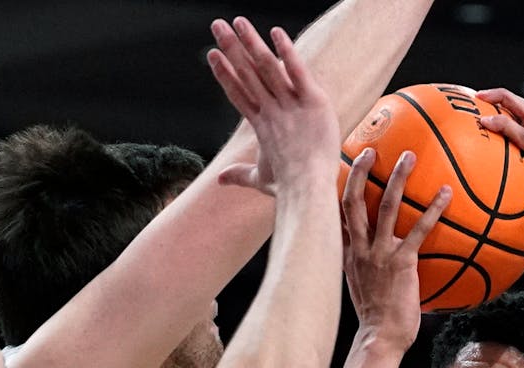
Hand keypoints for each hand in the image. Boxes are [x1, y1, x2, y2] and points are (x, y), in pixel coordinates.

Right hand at [207, 16, 338, 195]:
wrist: (307, 189)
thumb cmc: (287, 187)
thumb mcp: (260, 180)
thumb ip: (239, 175)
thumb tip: (220, 180)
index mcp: (259, 125)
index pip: (237, 92)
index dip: (223, 72)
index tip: (212, 55)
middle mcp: (270, 110)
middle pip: (246, 73)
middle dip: (230, 47)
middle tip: (217, 26)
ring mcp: (289, 105)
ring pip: (267, 67)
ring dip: (251, 42)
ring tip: (238, 21)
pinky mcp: (312, 102)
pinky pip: (298, 72)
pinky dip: (288, 52)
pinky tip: (276, 32)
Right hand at [341, 147, 451, 345]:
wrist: (379, 338)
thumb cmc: (377, 317)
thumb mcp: (363, 286)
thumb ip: (369, 265)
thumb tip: (386, 255)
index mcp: (348, 254)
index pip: (338, 215)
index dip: (340, 189)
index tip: (346, 167)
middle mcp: (359, 249)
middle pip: (353, 201)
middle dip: (361, 172)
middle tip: (371, 149)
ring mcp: (379, 254)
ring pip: (384, 206)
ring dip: (398, 178)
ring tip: (410, 156)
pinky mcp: (401, 262)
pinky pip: (418, 229)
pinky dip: (433, 209)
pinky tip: (447, 193)